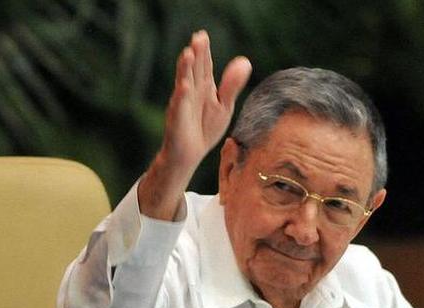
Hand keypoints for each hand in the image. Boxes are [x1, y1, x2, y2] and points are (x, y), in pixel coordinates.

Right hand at [139, 30, 251, 219]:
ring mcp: (182, 105)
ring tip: (188, 54)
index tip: (202, 35)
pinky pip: (180, 107)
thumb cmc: (205, 128)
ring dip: (185, 69)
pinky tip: (184, 86)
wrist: (189, 155)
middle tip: (198, 37)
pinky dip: (182, 97)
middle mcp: (190, 92)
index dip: (203, 51)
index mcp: (202, 86)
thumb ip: (232, 85)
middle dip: (195, 54)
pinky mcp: (177, 120)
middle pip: (193, 70)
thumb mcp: (224, 106)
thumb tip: (245, 61)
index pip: (203, 65)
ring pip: (184, 84)